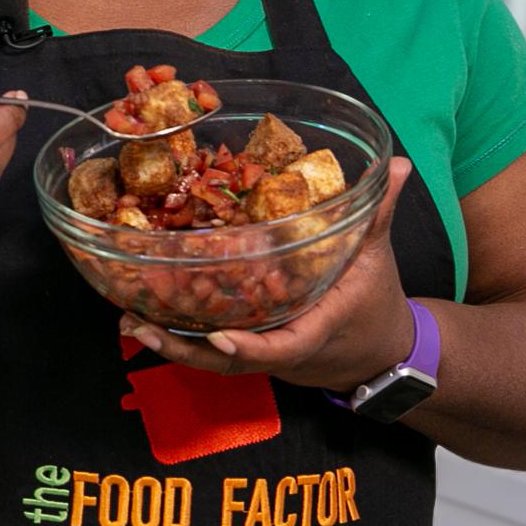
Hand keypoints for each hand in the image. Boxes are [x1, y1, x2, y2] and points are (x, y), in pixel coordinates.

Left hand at [119, 158, 420, 393]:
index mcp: (315, 330)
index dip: (249, 347)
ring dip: (172, 346)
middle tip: (141, 325)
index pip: (282, 348)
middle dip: (185, 350)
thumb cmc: (377, 304)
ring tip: (131, 324)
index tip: (218, 336)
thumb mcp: (379, 257)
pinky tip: (145, 321)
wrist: (382, 354)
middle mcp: (283, 349)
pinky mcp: (254, 349)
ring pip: (215, 360)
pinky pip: (214, 351)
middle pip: (230, 361)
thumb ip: (379, 212)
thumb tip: (395, 164)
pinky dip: (182, 340)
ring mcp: (265, 353)